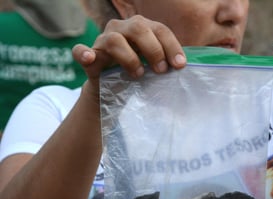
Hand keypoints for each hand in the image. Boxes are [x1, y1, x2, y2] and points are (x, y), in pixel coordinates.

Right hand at [72, 15, 186, 97]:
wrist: (113, 89)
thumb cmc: (139, 73)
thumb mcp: (155, 65)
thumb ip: (167, 62)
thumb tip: (184, 68)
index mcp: (142, 28)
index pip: (160, 30)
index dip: (172, 46)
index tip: (180, 65)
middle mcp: (122, 29)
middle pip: (139, 28)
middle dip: (154, 49)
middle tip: (161, 70)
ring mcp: (103, 41)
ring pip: (114, 39)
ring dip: (130, 58)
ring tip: (139, 74)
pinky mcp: (88, 57)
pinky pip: (81, 51)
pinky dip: (84, 53)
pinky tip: (90, 58)